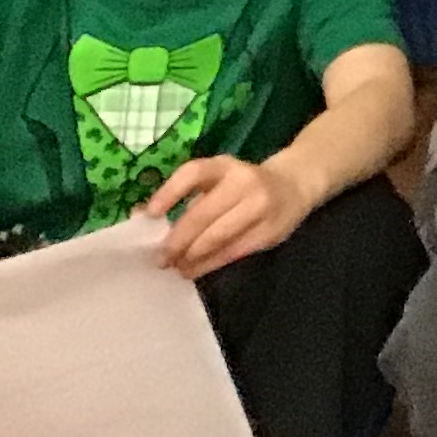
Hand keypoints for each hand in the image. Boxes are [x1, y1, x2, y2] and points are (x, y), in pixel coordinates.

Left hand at [146, 154, 315, 279]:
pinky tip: (194, 269)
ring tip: (175, 267)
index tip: (150, 214)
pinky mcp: (269, 231)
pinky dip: (208, 264)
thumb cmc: (242, 185)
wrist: (296, 185)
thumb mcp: (218, 180)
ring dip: (190, 256)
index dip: (170, 192)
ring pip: (216, 238)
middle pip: (202, 213)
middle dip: (176, 240)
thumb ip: (185, 196)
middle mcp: (245, 182)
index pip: (194, 173)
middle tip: (159, 258)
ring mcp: (261, 207)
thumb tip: (140, 216)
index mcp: (226, 166)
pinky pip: (231, 252)